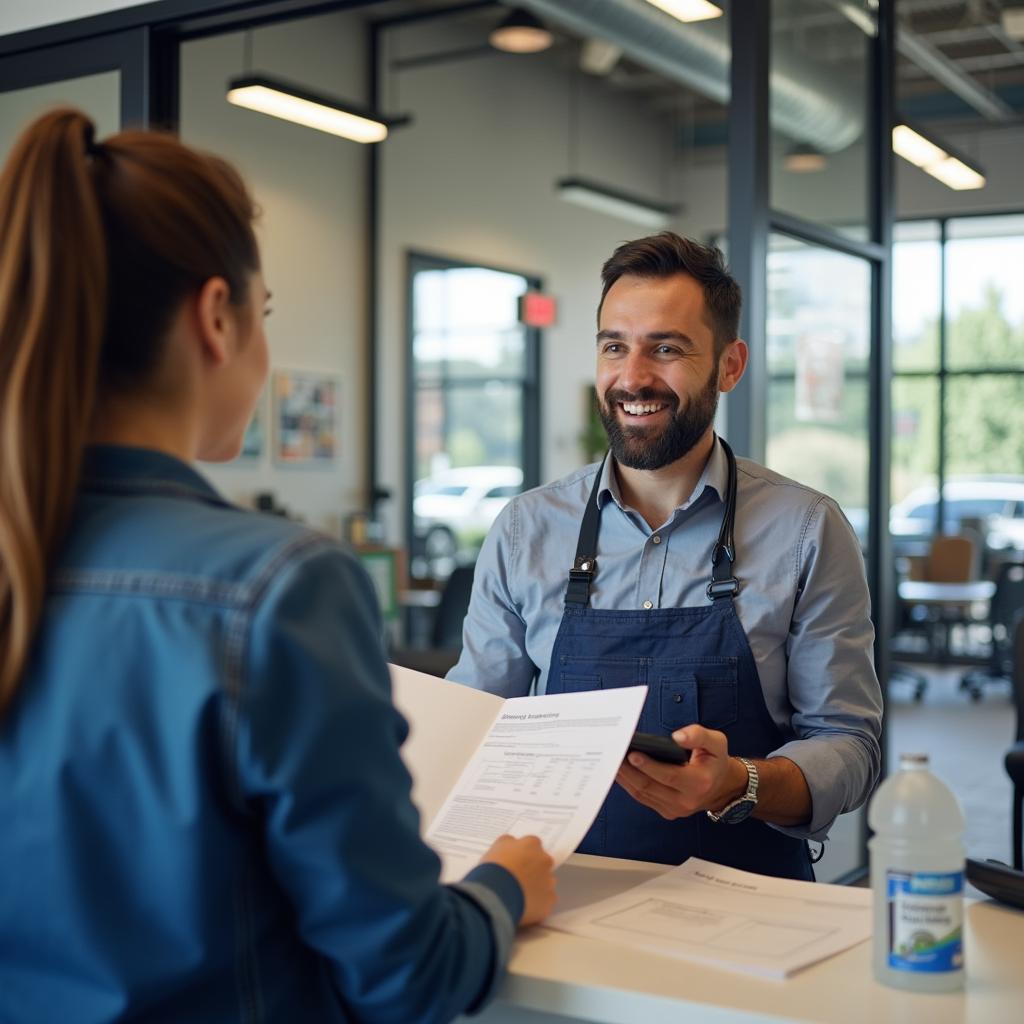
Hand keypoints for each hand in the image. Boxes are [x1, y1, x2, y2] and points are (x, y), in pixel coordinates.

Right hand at [479, 834, 556, 925]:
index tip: (517, 860)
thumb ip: (508, 843)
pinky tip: (524, 905)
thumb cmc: (494, 870)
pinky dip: (537, 903)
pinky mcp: (549, 900)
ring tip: (519, 894)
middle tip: (518, 878)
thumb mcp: (496, 847)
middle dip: (533, 869)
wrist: (496, 894)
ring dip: (537, 886)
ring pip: (546, 882)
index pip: (532, 844)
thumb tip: (511, 845)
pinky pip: (546, 901)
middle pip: (543, 863)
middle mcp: (544, 861)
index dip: (524, 854)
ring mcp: (549, 881)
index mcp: (531, 844)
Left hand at [615, 725, 747, 819]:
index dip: (649, 766)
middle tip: (613, 755)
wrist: (720, 786)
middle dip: (629, 770)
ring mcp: (675, 809)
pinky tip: (619, 770)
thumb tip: (678, 737)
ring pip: (643, 793)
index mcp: (700, 783)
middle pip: (650, 786)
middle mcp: (686, 800)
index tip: (632, 754)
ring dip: (625, 777)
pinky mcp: (665, 811)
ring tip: (612, 760)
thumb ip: (699, 735)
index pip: (670, 775)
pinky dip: (629, 784)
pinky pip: (643, 798)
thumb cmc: (714, 761)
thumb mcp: (716, 742)